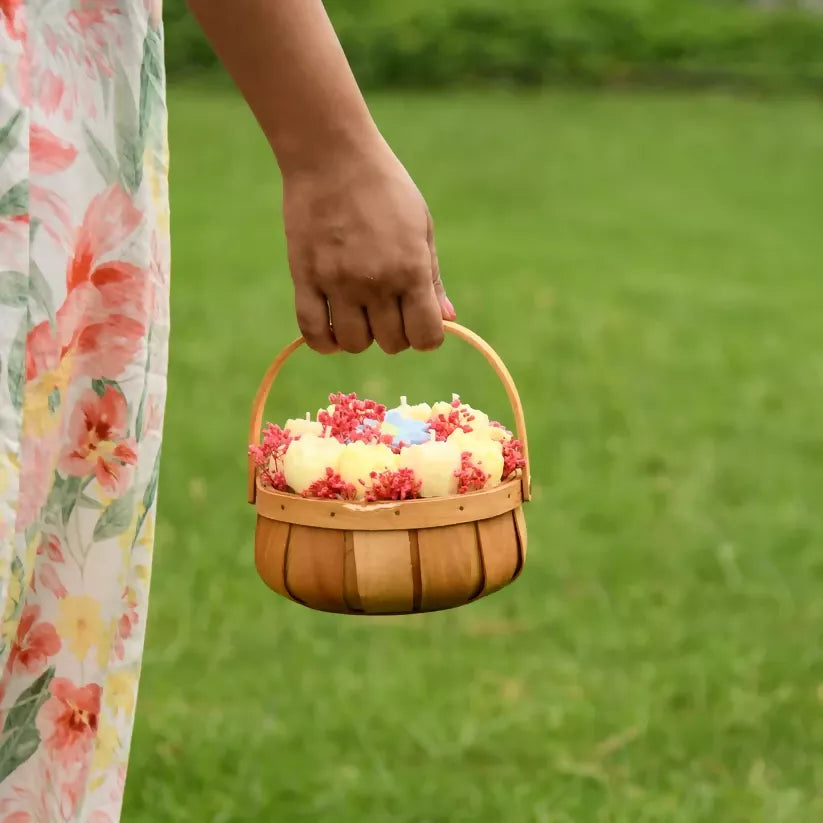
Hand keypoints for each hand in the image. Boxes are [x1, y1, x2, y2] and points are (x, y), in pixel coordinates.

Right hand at [282, 146, 455, 353]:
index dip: (427, 337)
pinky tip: (333, 328)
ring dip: (361, 336)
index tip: (419, 321)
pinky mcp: (305, 278)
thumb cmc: (385, 187)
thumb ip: (433, 278)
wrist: (332, 155)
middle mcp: (376, 282)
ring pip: (355, 344)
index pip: (426, 336)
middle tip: (388, 310)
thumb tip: (448, 319)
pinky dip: (325, 342)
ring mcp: (338, 283)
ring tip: (359, 314)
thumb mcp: (421, 227)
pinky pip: (314, 332)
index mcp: (411, 269)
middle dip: (395, 334)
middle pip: (391, 344)